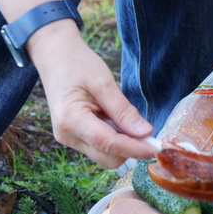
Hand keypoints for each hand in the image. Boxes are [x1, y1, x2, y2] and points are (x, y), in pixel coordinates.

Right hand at [29, 22, 156, 167]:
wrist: (54, 56)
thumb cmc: (77, 64)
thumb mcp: (104, 83)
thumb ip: (124, 110)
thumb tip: (145, 133)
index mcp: (71, 120)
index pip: (109, 144)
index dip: (135, 148)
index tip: (157, 148)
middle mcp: (67, 135)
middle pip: (108, 157)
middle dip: (130, 148)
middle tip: (146, 130)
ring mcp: (69, 138)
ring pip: (106, 155)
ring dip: (123, 143)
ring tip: (123, 117)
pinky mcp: (74, 137)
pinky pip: (101, 147)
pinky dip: (115, 139)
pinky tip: (114, 120)